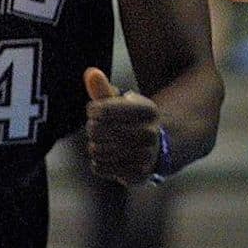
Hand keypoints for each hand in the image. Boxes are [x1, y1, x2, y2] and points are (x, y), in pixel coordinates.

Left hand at [83, 67, 162, 184]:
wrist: (156, 149)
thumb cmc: (130, 120)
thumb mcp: (121, 102)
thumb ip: (103, 88)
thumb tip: (90, 72)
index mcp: (148, 110)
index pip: (103, 109)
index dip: (93, 110)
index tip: (97, 110)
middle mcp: (150, 133)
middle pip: (96, 131)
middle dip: (93, 128)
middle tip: (101, 128)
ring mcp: (145, 156)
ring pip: (96, 150)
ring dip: (96, 146)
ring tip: (106, 142)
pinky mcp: (137, 175)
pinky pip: (99, 167)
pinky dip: (99, 162)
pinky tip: (109, 156)